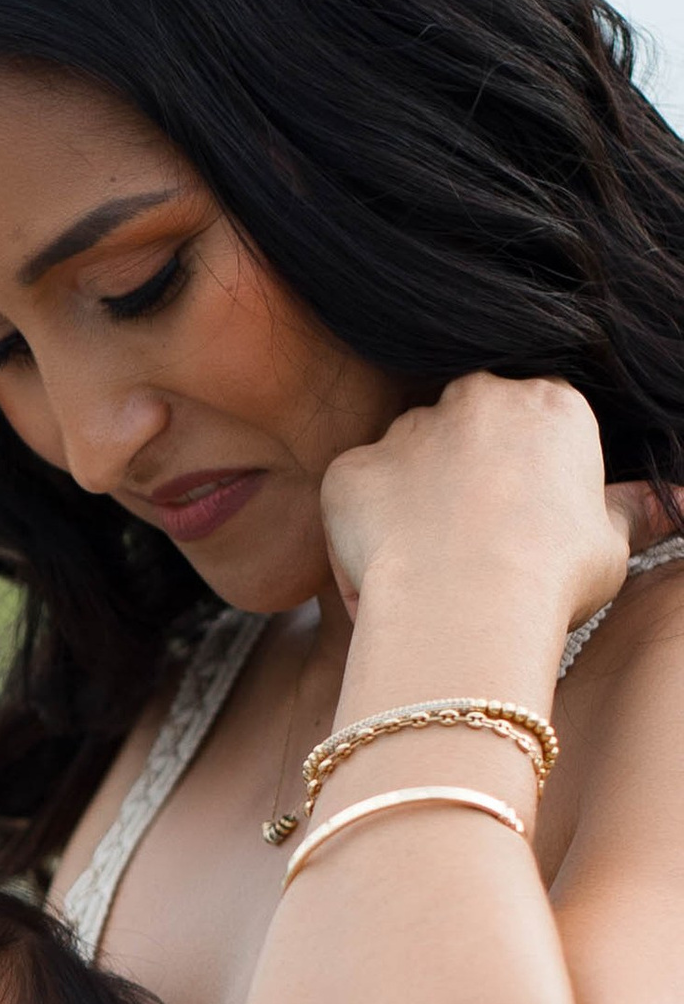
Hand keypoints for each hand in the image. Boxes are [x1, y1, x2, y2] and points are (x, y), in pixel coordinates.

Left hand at [320, 372, 629, 633]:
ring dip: (414, 503)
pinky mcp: (351, 468)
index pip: (536, 421)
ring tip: (431, 573)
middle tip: (475, 547)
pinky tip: (389, 580)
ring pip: (407, 460)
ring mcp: (407, 428)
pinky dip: (362, 534)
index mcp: (549, 404)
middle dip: (467, 477)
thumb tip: (663, 503)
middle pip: (468, 428)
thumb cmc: (551, 577)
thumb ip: (627, 510)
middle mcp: (477, 398)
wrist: (468, 605)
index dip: (528, 475)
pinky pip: (355, 498)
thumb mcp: (611, 542)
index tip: (526, 523)